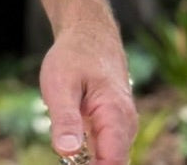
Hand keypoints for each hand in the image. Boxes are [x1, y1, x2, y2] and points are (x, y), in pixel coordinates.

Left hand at [39, 15, 136, 163]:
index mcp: (116, 117)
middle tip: (63, 150)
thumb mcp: (60, 84)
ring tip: (66, 137)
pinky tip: (69, 142)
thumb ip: (65, 119)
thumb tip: (66, 152)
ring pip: (107, 158)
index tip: (69, 164)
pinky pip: (103, 148)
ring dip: (87, 159)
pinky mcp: (112, 126)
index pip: (112, 164)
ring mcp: (121, 127)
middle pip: (111, 164)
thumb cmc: (74, 56)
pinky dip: (88, 152)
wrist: (89, 35)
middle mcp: (125, 126)